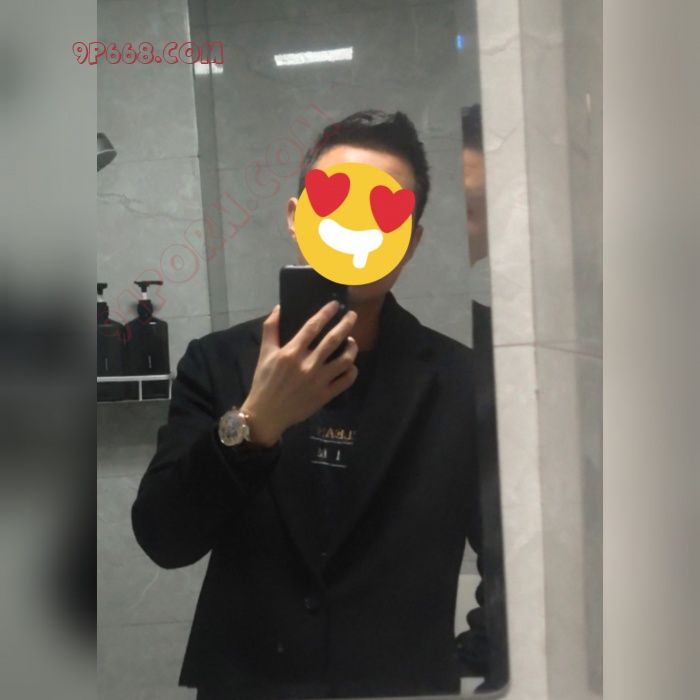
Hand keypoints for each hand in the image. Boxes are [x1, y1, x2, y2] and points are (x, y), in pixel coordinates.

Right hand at [240, 301, 357, 446]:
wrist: (267, 414)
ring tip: (352, 341)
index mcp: (291, 352)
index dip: (326, 313)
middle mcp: (307, 364)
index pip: (313, 326)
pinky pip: (346, 380)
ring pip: (345, 360)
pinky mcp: (325, 395)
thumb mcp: (264, 353)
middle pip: (333, 340)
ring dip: (352, 347)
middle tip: (353, 315)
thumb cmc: (264, 381)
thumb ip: (270, 329)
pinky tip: (351, 365)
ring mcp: (318, 381)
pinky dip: (352, 371)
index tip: (336, 305)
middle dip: (346, 324)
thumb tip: (279, 308)